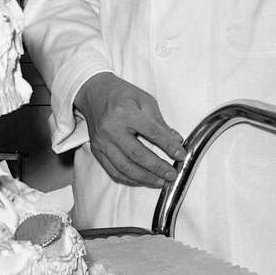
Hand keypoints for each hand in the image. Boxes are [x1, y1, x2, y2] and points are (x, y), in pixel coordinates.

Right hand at [73, 72, 186, 187]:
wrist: (94, 93)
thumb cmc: (121, 95)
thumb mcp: (144, 101)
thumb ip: (160, 123)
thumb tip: (176, 142)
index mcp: (124, 111)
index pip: (151, 133)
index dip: (169, 146)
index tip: (181, 155)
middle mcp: (110, 128)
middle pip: (137, 154)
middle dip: (158, 167)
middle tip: (172, 174)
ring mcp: (101, 141)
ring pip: (125, 167)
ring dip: (145, 178)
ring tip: (161, 181)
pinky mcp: (96, 150)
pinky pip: (113, 171)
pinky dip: (130, 179)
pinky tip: (143, 180)